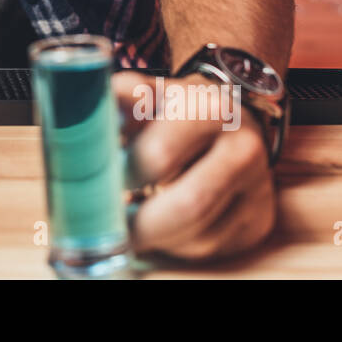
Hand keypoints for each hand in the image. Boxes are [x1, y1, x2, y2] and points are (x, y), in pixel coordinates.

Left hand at [112, 70, 275, 260]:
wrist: (232, 115)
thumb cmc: (176, 108)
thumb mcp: (148, 92)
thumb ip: (117, 101)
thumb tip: (81, 113)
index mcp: (210, 109)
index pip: (160, 155)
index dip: (125, 177)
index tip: (99, 189)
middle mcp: (243, 148)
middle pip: (187, 205)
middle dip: (142, 222)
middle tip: (111, 226)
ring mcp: (258, 187)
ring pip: (198, 235)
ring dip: (158, 236)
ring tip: (134, 223)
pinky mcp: (260, 219)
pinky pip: (212, 249)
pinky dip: (178, 244)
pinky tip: (164, 226)